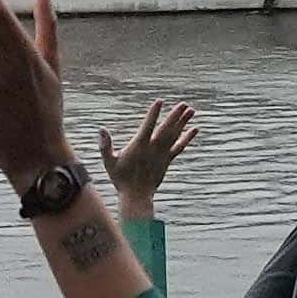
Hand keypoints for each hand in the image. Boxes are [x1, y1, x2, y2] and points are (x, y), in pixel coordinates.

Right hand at [96, 102, 196, 221]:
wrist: (136, 196)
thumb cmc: (121, 179)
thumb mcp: (109, 162)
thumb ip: (105, 145)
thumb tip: (101, 129)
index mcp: (139, 146)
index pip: (148, 126)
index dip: (154, 113)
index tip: (159, 101)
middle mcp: (153, 148)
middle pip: (166, 129)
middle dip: (175, 116)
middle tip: (183, 104)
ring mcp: (162, 155)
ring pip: (174, 136)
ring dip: (183, 123)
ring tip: (192, 110)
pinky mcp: (167, 161)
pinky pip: (179, 147)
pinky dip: (187, 138)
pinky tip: (195, 129)